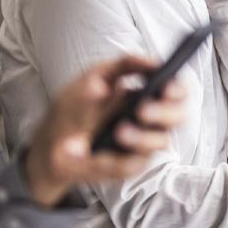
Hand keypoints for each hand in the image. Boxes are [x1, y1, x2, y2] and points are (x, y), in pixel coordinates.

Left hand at [23, 56, 186, 206]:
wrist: (48, 145)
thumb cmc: (74, 108)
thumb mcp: (93, 76)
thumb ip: (124, 65)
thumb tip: (150, 62)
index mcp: (147, 96)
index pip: (177, 91)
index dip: (178, 89)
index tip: (166, 86)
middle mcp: (150, 121)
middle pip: (179, 116)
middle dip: (165, 112)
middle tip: (142, 110)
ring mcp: (141, 144)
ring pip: (160, 142)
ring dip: (142, 137)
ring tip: (119, 132)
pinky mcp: (128, 165)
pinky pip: (132, 165)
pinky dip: (116, 159)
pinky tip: (99, 154)